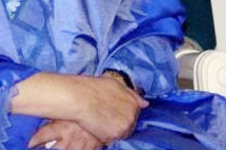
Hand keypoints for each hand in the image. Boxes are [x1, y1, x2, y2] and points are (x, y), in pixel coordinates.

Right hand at [12, 73, 148, 144]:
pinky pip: (112, 140)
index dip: (122, 114)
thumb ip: (131, 94)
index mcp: (134, 102)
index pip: (133, 114)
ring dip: (112, 131)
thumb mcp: (116, 85)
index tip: (112, 113)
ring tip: (100, 122)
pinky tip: (96, 128)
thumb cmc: (94, 88)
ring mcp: (125, 125)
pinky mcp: (115, 134)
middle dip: (119, 123)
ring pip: (121, 134)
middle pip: (129, 125)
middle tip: (104, 118)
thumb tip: (145, 103)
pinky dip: (104, 137)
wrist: (79, 97)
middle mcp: (133, 114)